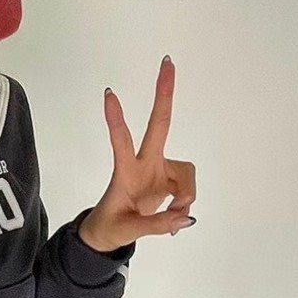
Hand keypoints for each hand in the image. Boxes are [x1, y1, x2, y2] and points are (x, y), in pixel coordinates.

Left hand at [77, 55, 197, 252]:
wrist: (109, 234)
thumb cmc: (111, 227)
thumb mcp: (128, 230)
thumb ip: (157, 224)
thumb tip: (185, 217)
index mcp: (126, 171)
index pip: (120, 141)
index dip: (116, 119)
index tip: (109, 93)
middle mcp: (145, 163)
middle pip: (159, 124)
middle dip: (164, 93)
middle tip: (167, 63)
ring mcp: (159, 170)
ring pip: (186, 172)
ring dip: (186, 194)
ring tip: (174, 216)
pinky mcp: (169, 180)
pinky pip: (188, 189)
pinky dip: (186, 204)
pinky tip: (175, 216)